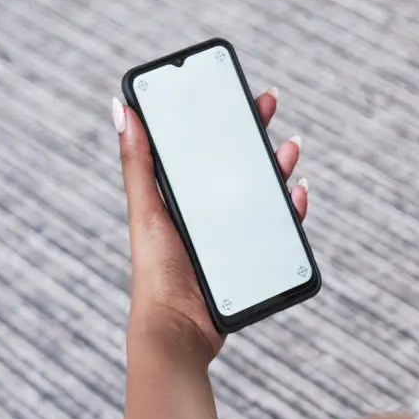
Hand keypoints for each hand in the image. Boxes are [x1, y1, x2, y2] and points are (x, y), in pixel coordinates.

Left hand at [113, 88, 309, 361]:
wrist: (180, 328)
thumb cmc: (155, 270)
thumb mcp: (147, 209)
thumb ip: (138, 162)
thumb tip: (121, 108)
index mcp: (180, 196)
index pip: (202, 146)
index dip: (218, 117)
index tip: (233, 90)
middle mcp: (207, 211)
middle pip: (236, 161)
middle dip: (254, 131)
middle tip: (269, 103)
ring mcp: (232, 233)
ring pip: (262, 189)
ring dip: (278, 164)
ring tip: (289, 147)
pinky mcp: (253, 256)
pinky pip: (279, 226)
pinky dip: (292, 206)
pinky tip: (297, 193)